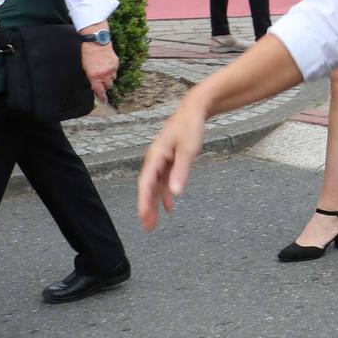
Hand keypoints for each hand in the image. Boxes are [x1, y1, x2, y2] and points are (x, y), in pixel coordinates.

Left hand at [81, 40, 117, 100]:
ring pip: (113, 78)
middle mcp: (104, 75)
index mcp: (94, 77)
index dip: (103, 97)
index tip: (105, 101)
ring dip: (109, 77)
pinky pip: (115, 70)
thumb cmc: (87, 55)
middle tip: (102, 81)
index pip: (100, 91)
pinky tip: (107, 65)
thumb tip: (94, 85)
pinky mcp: (116, 64)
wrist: (96, 43)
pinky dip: (112, 70)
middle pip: (108, 86)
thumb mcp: (85, 68)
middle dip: (105, 85)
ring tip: (105, 71)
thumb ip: (91, 78)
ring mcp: (111, 69)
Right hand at [138, 94, 208, 229]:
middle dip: (146, 207)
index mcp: (155, 156)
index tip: (143, 217)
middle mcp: (154, 160)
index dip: (143, 201)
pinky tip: (168, 207)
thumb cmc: (190, 127)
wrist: (193, 109)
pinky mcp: (169, 160)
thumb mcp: (188, 150)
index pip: (146, 183)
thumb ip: (181, 171)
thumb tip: (175, 194)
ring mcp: (161, 160)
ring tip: (153, 223)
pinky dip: (165, 194)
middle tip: (147, 227)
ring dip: (154, 204)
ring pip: (155, 186)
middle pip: (148, 187)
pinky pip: (163, 181)